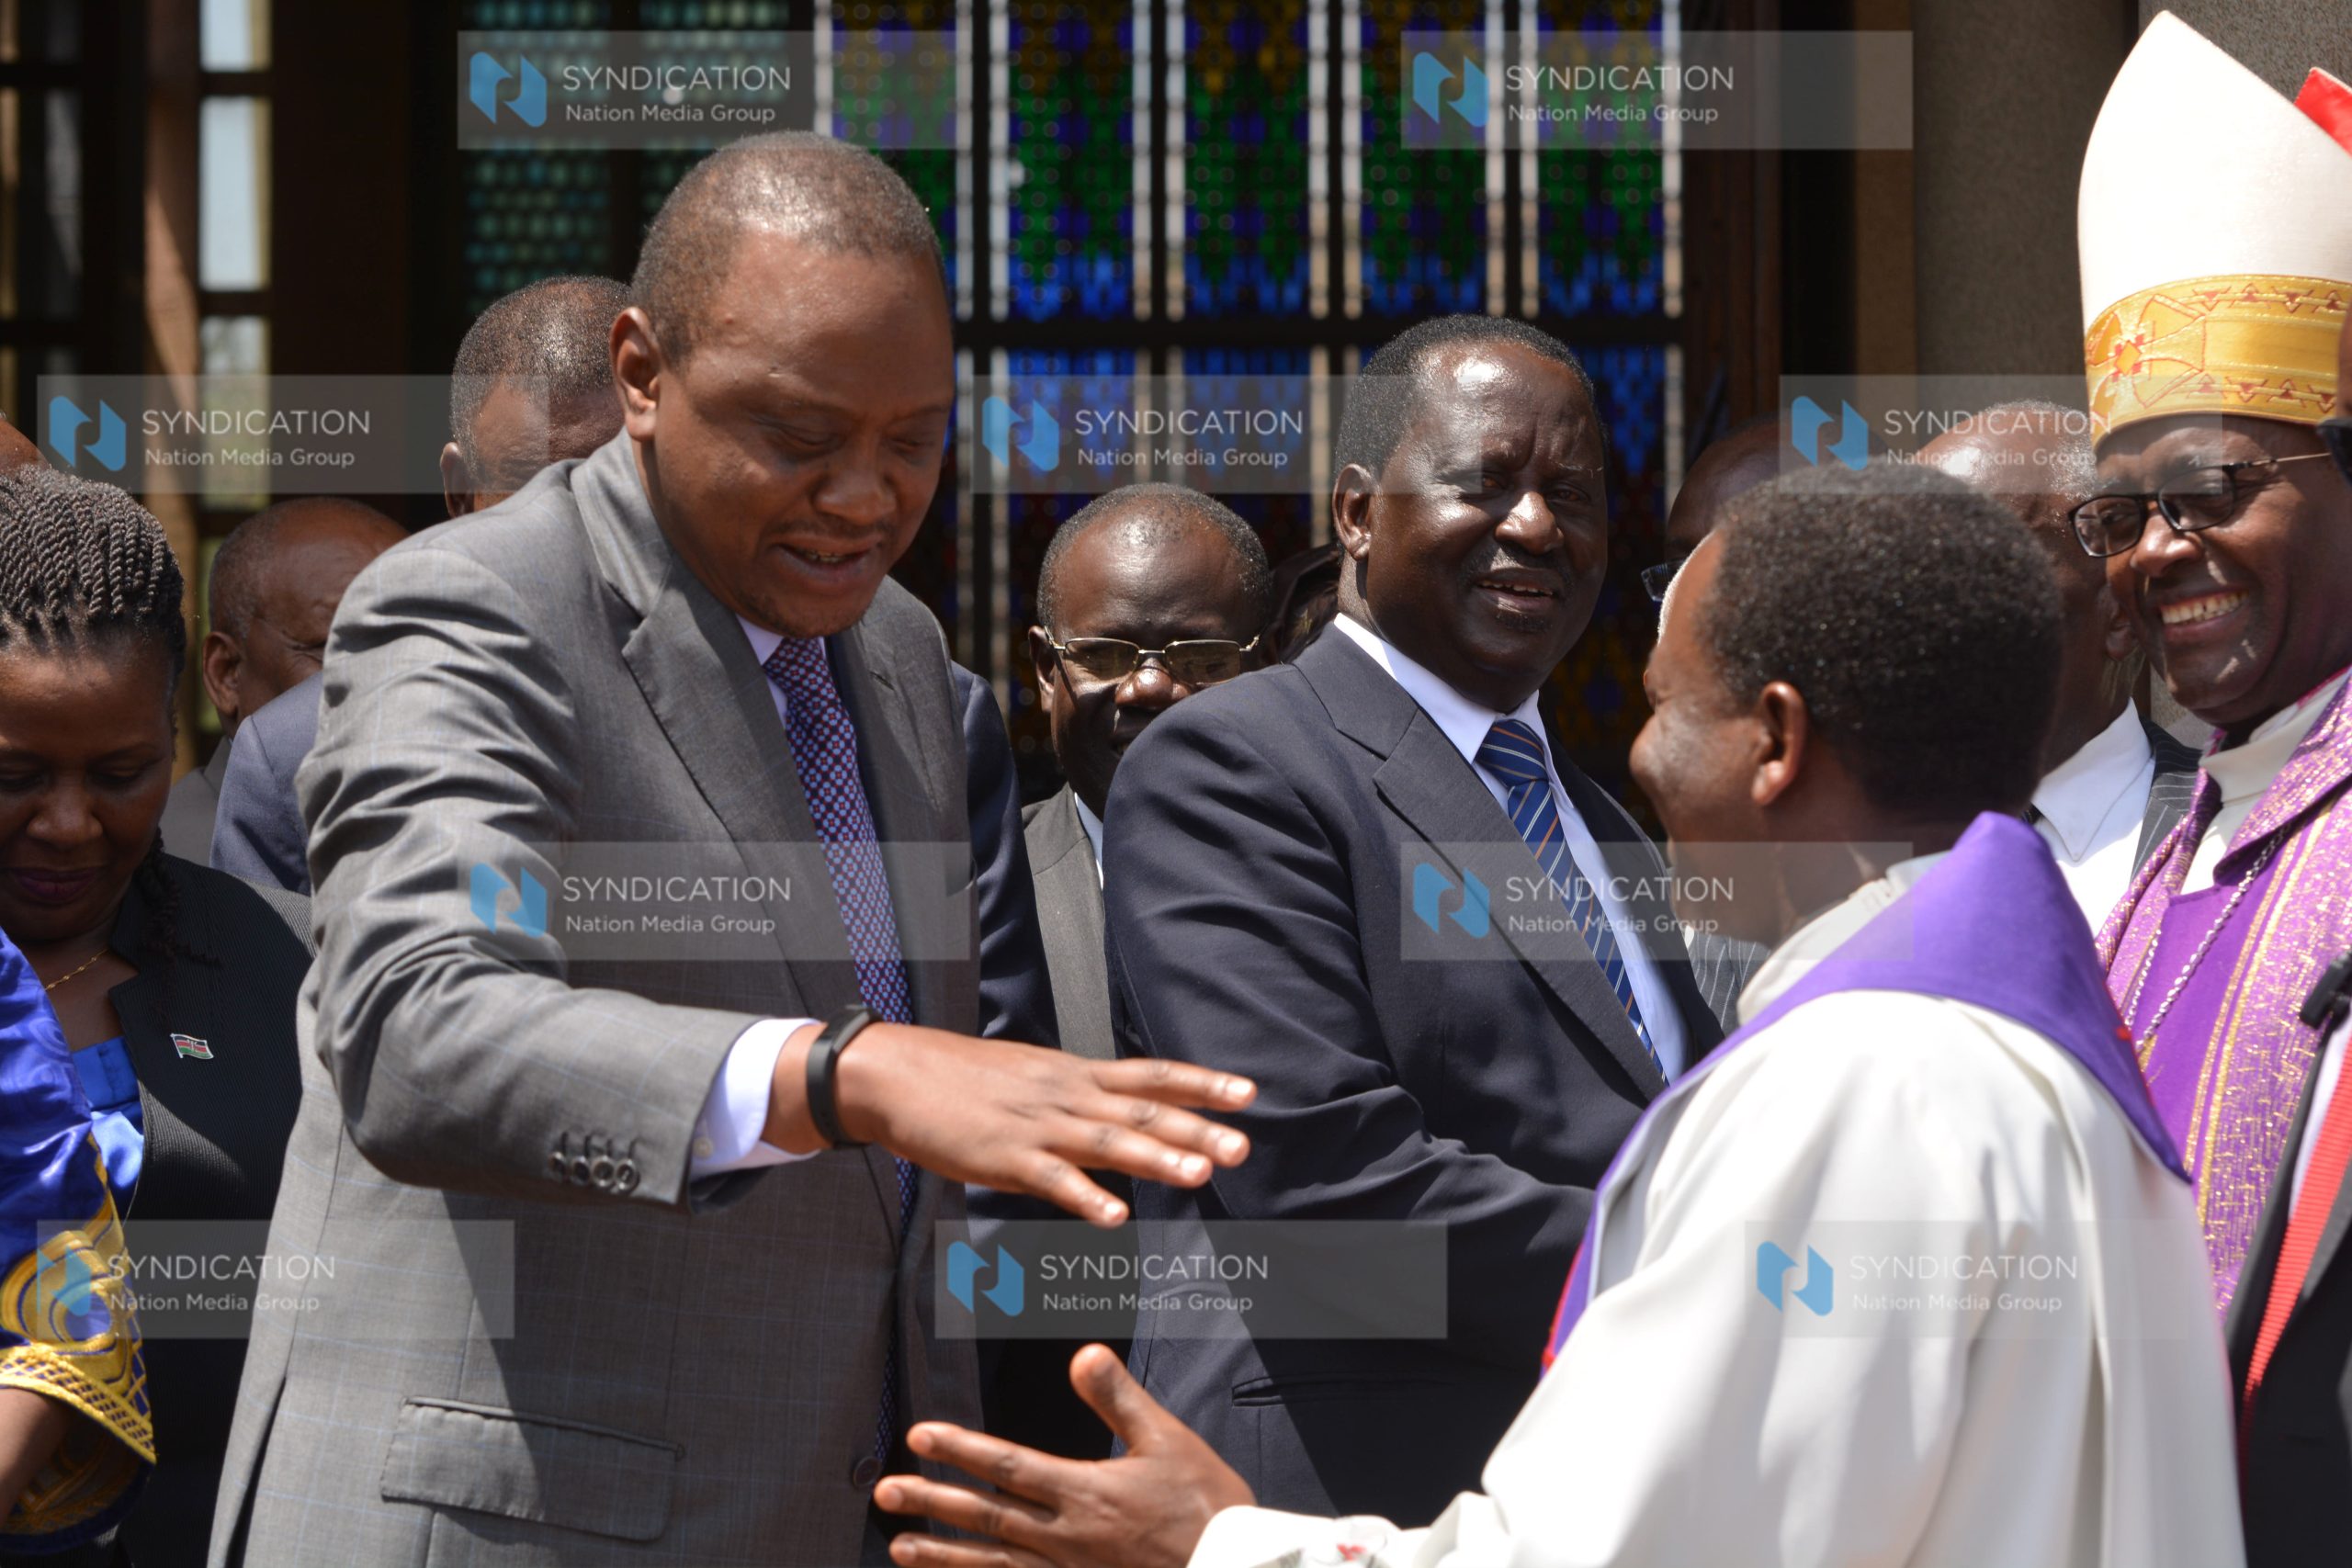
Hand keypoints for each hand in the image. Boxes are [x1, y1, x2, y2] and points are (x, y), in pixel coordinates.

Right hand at [767, 1024, 1253, 1225]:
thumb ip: (1079, 1095)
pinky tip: (1113, 1216)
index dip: (1201, 1084)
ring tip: (1200, 1176)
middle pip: (1142, 1111)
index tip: (1248, 1093)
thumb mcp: (1033, 1074)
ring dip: (1156, 1160)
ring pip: (1107, 1143)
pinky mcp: (1003, 1158)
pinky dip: (1084, 1198)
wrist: (897, 1074)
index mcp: (1075, 1075)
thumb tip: (1121, 1110)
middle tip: (1242, 1148)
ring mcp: (1037, 1127)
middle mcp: (1066, 1096)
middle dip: (1196, 1129)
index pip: (1151, 1076)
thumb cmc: (964, 1079)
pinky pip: (1051, 1181)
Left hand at [875, 1344, 1253, 1567]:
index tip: (919, 1435)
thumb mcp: (1169, 1442)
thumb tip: (1082, 1354)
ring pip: (993, 1562)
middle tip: (883, 1491)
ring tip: (900, 1548)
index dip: (960, 1450)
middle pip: (986, 1516)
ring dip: (943, 1555)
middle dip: (932, 1501)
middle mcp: (1067, 1538)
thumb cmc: (1207, 1509)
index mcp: (1084, 1494)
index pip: (1008, 1466)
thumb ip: (1119, 1399)